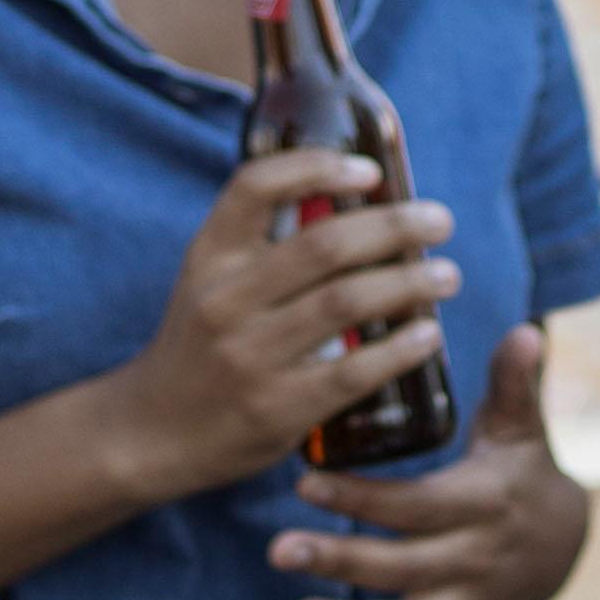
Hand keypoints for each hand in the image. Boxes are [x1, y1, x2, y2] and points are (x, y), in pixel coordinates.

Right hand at [96, 149, 459, 499]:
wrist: (152, 432)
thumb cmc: (202, 343)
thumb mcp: (211, 280)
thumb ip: (266, 244)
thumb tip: (359, 200)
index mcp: (209, 256)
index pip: (255, 186)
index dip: (316, 167)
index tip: (370, 170)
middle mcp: (225, 300)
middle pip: (324, 245)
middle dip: (395, 225)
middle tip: (440, 221)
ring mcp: (249, 357)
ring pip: (346, 303)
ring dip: (410, 283)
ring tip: (447, 275)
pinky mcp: (276, 409)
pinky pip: (353, 371)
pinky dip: (400, 349)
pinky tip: (429, 335)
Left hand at [271, 329, 583, 599]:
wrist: (564, 543)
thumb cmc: (523, 471)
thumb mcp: (522, 428)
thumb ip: (514, 383)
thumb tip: (526, 330)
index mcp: (484, 503)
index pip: (417, 505)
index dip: (362, 498)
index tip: (305, 481)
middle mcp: (475, 560)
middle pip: (402, 567)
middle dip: (339, 560)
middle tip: (277, 550)